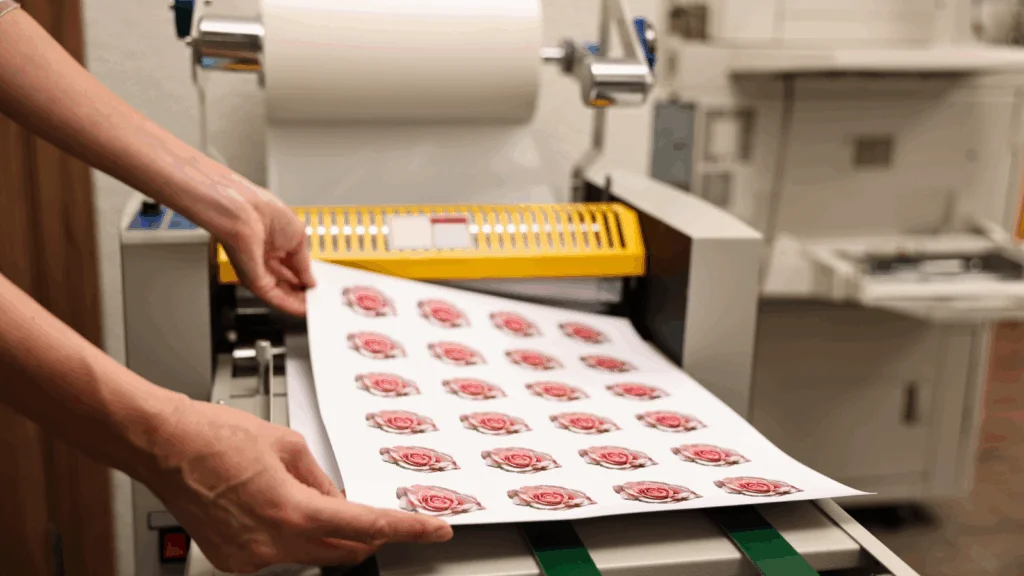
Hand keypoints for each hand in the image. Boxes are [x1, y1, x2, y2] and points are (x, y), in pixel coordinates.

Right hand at [139, 399, 452, 573]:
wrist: (162, 445)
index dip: (407, 529)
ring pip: (309, 553)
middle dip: (366, 534)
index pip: (368, 527)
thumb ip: (322, 480)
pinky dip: (288, 534)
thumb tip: (339, 502)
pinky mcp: (232, 561)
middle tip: (379, 514)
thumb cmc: (214, 436)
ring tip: (294, 490)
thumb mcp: (288, 445)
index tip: (434, 530)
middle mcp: (271, 544)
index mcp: (292, 511)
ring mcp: (249, 558)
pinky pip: (278, 553)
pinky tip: (270, 503)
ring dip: (322, 530)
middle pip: (343, 550)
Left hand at [219, 182, 314, 316]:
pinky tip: (304, 310)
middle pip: (288, 282)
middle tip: (321, 300)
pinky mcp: (254, 281)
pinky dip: (290, 306)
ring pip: (283, 294)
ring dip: (300, 303)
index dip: (308, 277)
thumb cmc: (263, 211)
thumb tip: (312, 280)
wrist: (241, 212)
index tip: (321, 286)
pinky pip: (275, 298)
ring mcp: (259, 271)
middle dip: (305, 292)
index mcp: (276, 243)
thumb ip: (305, 263)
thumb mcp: (298, 238)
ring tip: (317, 308)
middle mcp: (266, 259)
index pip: (294, 267)